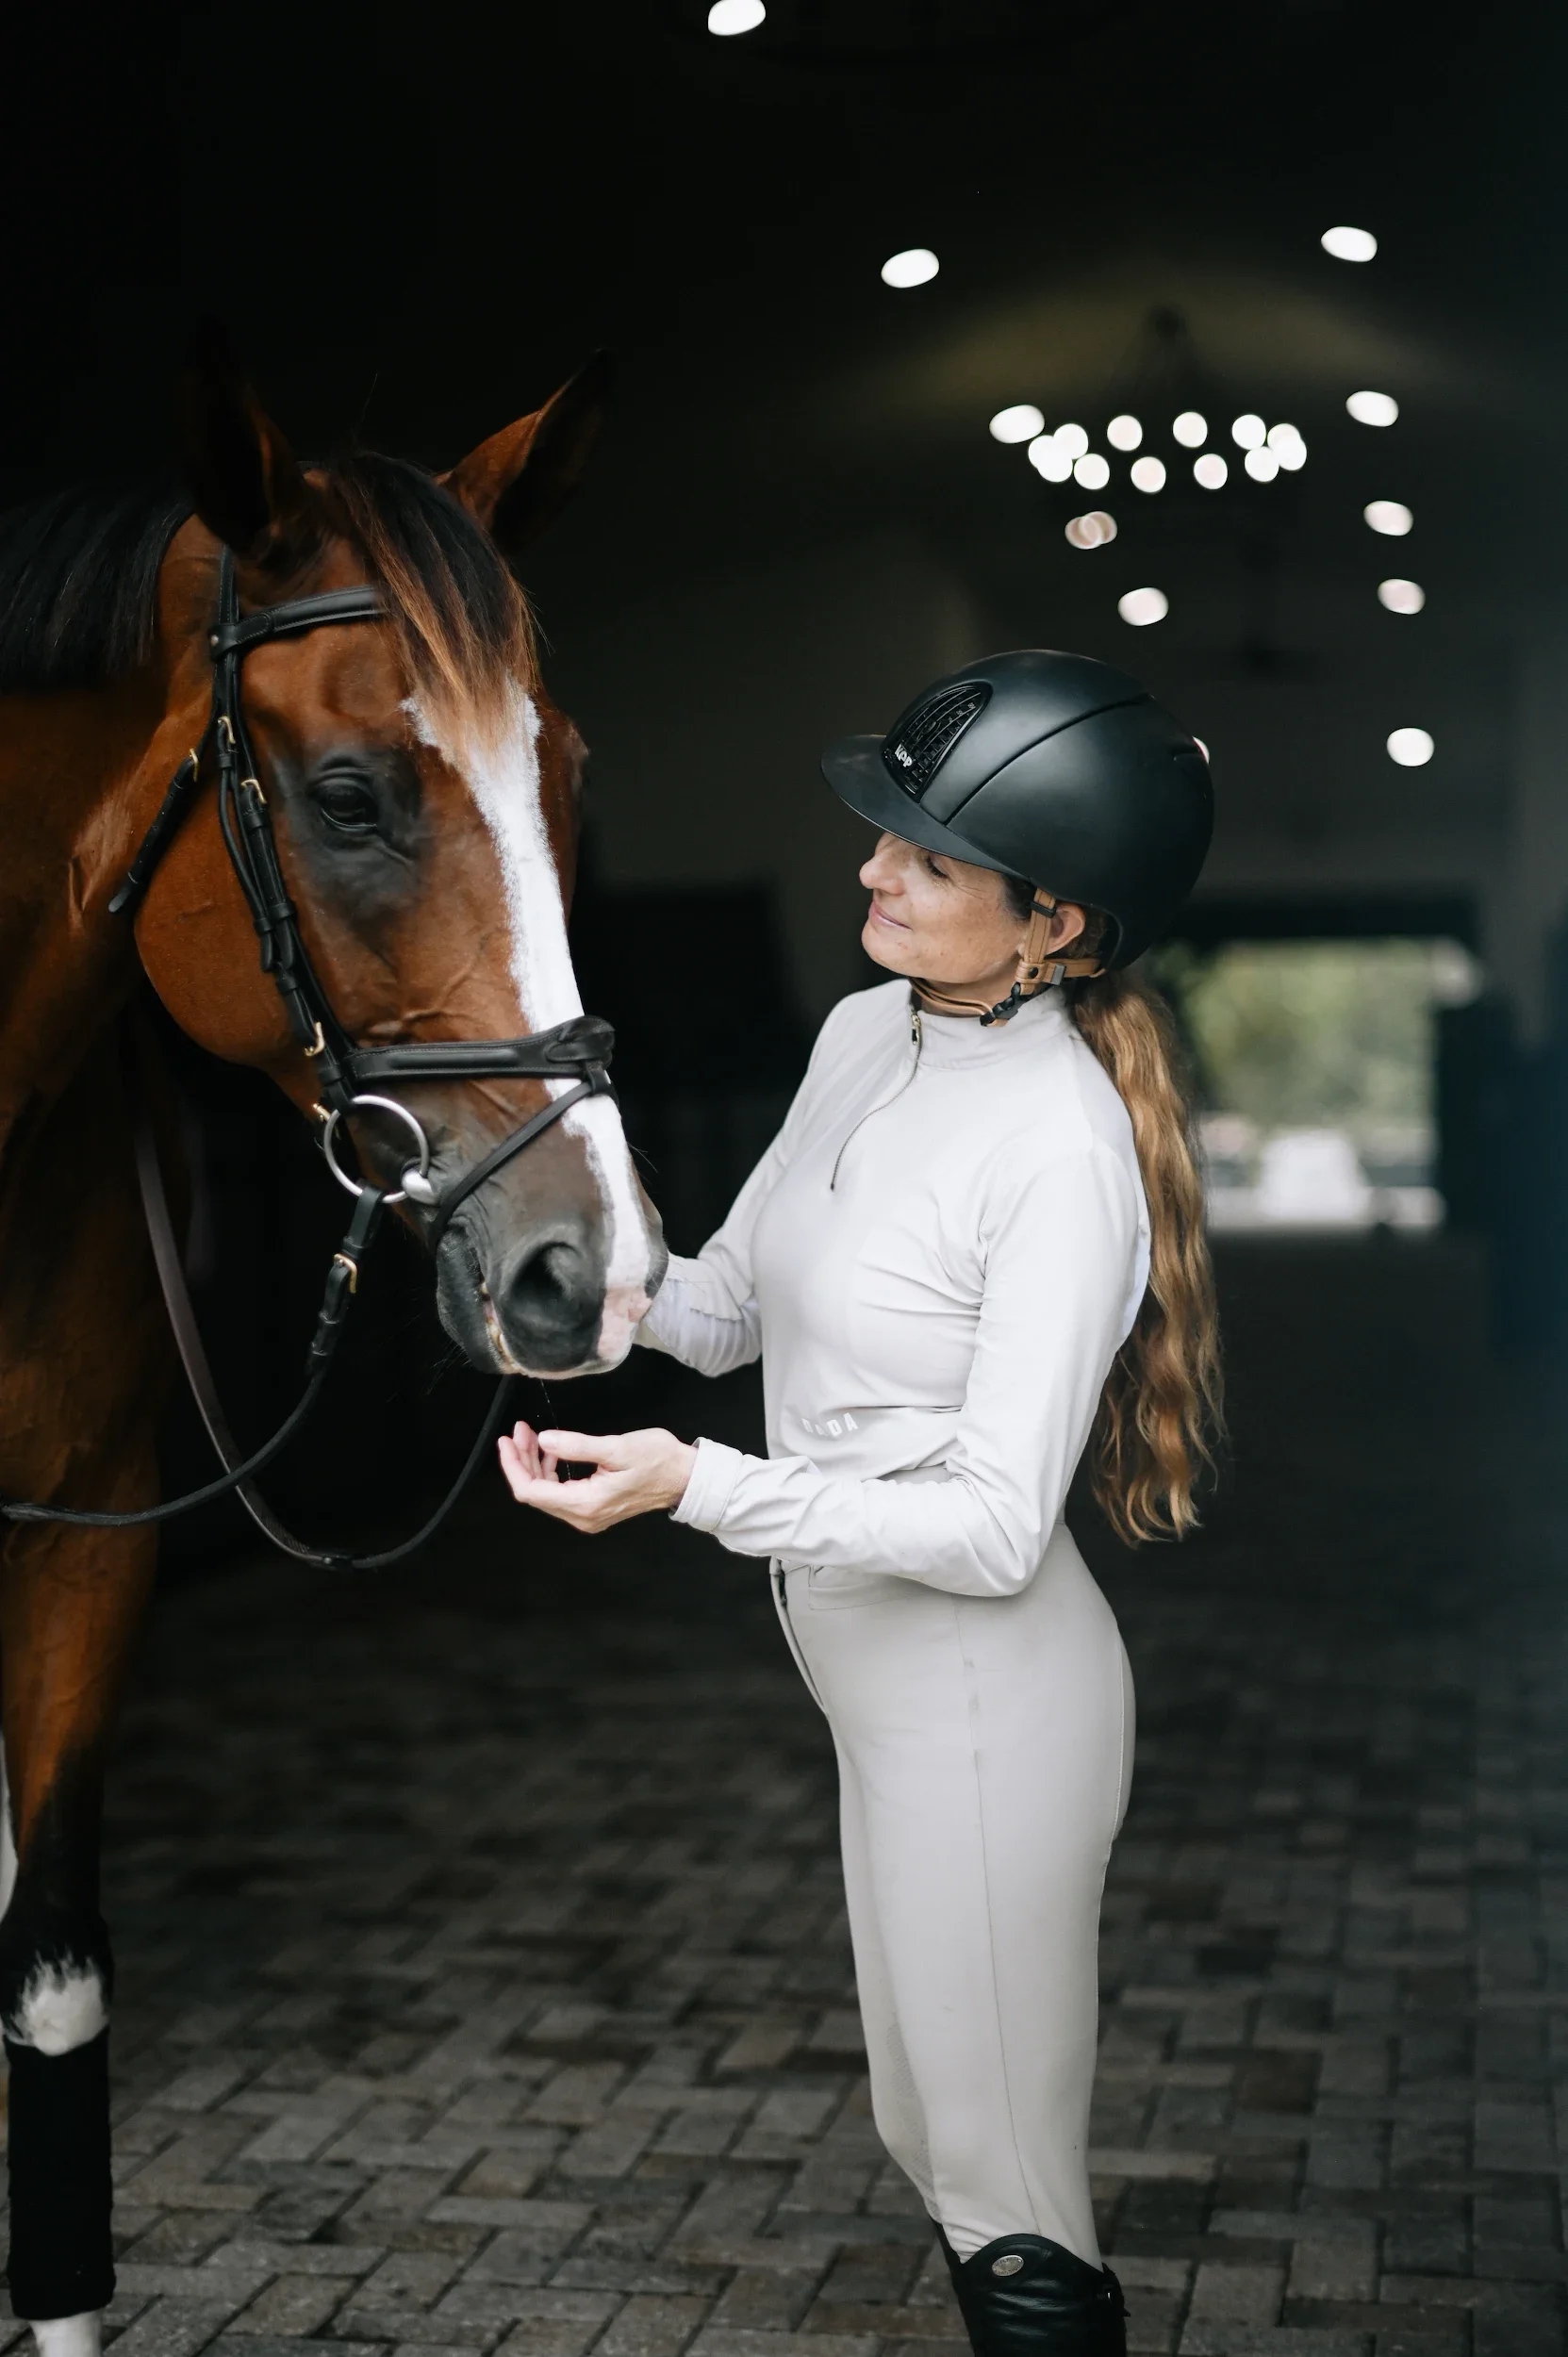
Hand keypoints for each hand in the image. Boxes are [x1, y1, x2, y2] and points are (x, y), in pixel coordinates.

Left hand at [497, 1421, 696, 1533]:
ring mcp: (588, 1515)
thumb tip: (544, 1441)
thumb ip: (577, 1446)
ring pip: (546, 1493)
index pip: (532, 1491)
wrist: (685, 1477)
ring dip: (535, 1464)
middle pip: (536, 1492)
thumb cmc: (657, 1460)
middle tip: (521, 1429)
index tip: (507, 1439)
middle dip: (522, 1460)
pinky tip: (551, 1452)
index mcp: (586, 1504)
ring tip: (532, 1435)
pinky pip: (560, 1493)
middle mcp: (583, 1516)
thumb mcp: (616, 1447)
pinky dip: (550, 1471)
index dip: (513, 1465)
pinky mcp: (594, 1508)